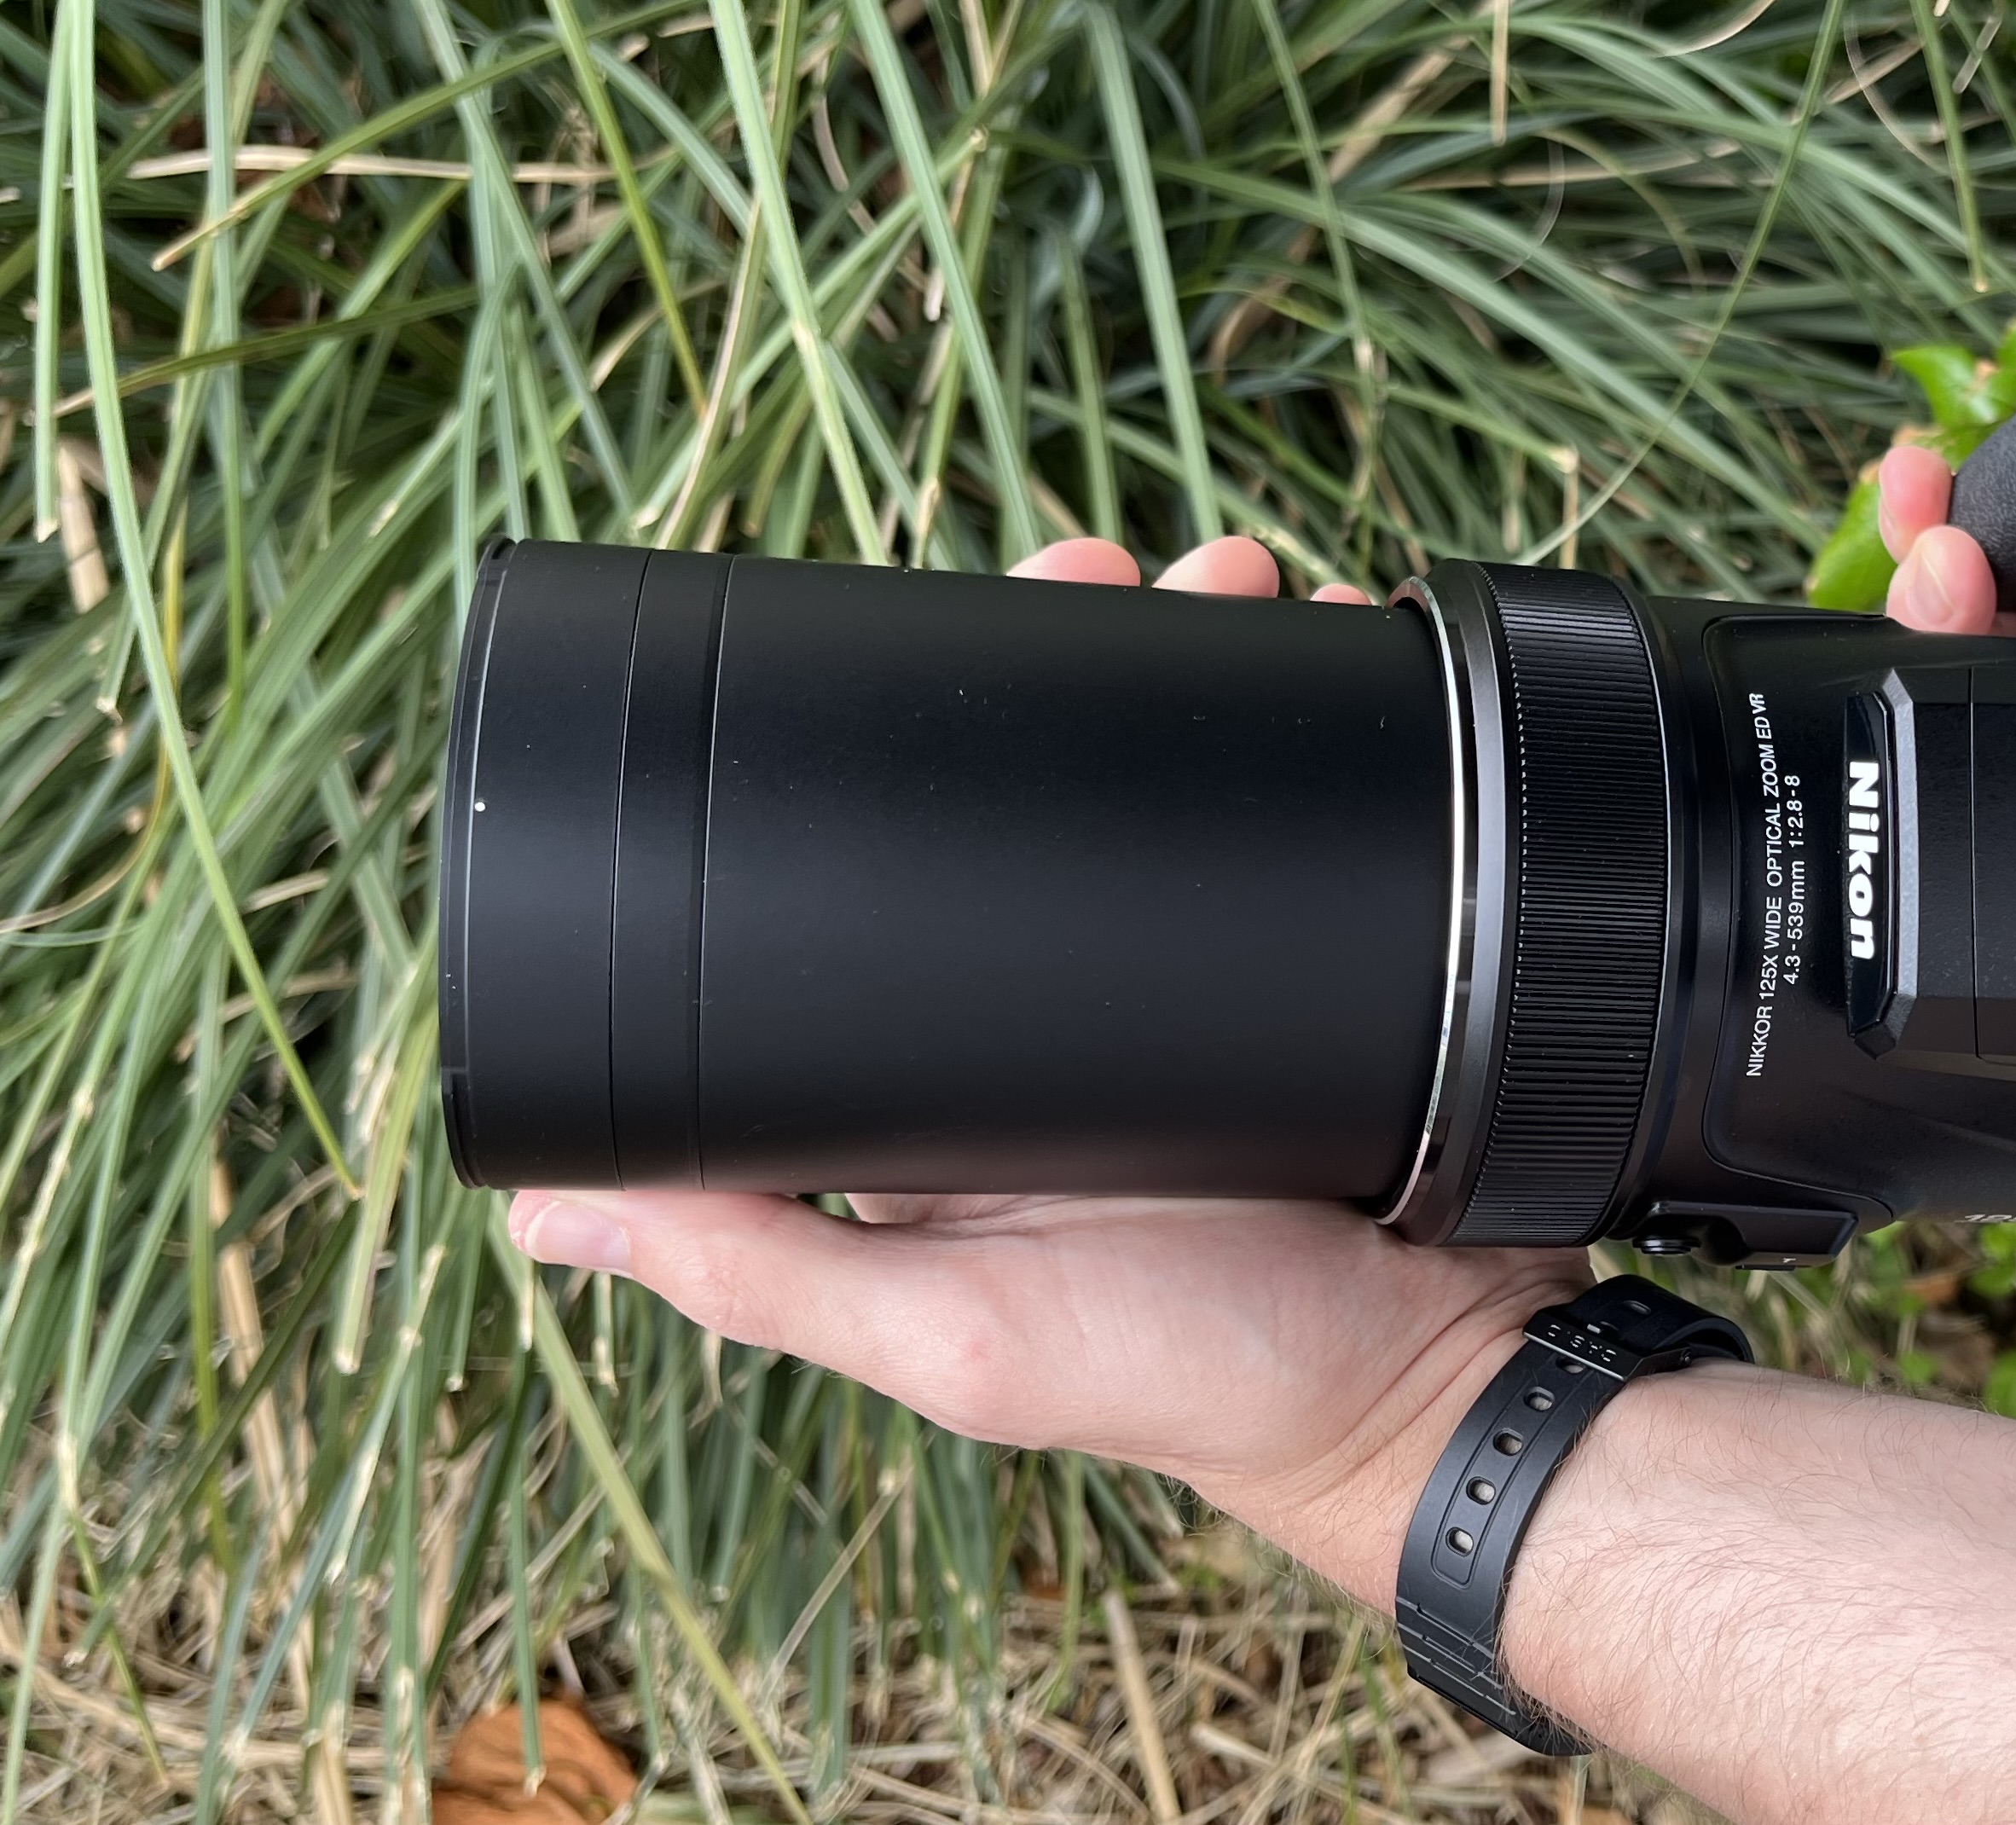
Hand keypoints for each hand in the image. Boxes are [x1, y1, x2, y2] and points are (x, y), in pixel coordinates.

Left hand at [503, 533, 1591, 1603]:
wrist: (1426, 1383)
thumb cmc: (1182, 1381)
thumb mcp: (954, 1338)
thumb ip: (766, 1274)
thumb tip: (543, 1208)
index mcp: (952, 1083)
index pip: (886, 874)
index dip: (898, 739)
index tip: (924, 624)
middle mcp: (1064, 1014)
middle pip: (1047, 791)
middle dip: (1078, 650)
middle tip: (1112, 565)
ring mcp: (1199, 984)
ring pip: (1179, 781)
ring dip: (1207, 657)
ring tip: (1238, 582)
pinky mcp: (1322, 972)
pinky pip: (1307, 829)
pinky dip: (1323, 736)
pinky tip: (1338, 650)